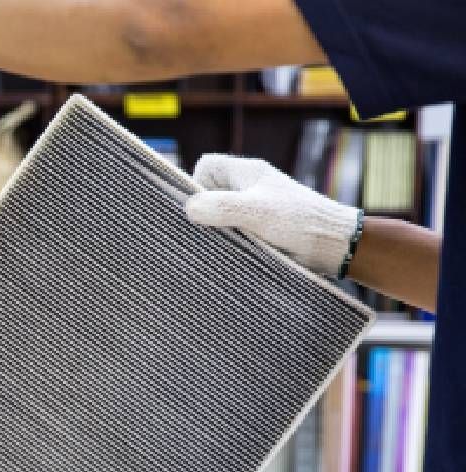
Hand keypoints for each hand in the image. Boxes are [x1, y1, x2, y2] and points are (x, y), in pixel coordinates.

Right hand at [185, 154, 361, 277]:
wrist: (336, 244)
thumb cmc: (298, 222)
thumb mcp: (255, 212)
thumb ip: (220, 207)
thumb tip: (188, 209)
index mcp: (247, 172)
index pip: (207, 166)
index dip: (196, 184)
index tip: (200, 208)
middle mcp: (250, 185)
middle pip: (212, 190)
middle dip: (205, 211)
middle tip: (208, 231)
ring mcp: (257, 205)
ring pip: (222, 212)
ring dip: (219, 229)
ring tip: (225, 244)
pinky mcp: (263, 226)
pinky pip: (236, 228)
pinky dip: (232, 239)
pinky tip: (236, 252)